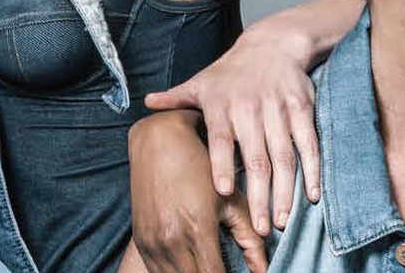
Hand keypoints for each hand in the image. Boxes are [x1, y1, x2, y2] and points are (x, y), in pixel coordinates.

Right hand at [129, 111, 266, 272]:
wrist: (158, 143)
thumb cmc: (200, 168)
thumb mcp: (231, 201)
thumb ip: (250, 239)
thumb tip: (263, 269)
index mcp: (198, 229)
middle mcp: (172, 239)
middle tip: (222, 272)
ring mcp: (153, 241)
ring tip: (207, 270)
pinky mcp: (140, 239)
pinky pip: (156, 272)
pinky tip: (188, 269)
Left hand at [146, 9, 321, 234]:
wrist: (273, 43)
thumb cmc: (231, 70)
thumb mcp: (201, 81)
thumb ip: (176, 97)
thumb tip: (147, 103)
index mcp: (222, 105)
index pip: (221, 139)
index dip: (221, 165)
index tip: (222, 192)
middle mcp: (250, 109)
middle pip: (256, 158)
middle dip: (259, 196)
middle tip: (260, 229)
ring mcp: (278, 110)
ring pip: (284, 157)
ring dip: (285, 192)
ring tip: (283, 221)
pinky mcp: (302, 109)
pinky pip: (308, 145)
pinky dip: (313, 171)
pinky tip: (312, 196)